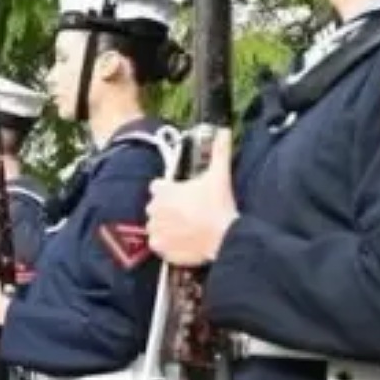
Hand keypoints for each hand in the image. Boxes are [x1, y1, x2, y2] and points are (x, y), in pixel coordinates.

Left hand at [146, 129, 236, 266]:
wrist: (224, 237)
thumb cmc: (219, 205)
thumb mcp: (219, 175)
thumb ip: (219, 151)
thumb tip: (223, 130)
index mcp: (164, 191)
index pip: (156, 187)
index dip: (168, 190)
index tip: (180, 194)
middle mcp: (154, 210)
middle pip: (154, 207)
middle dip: (166, 209)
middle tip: (185, 213)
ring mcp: (156, 230)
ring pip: (155, 226)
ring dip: (165, 226)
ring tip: (184, 228)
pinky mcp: (160, 248)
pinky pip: (158, 244)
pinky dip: (166, 244)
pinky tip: (181, 242)